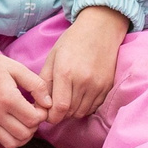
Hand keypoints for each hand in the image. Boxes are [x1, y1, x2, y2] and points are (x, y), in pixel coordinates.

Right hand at [0, 45, 50, 147]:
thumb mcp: (17, 68)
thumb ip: (37, 85)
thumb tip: (49, 104)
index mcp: (7, 97)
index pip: (34, 119)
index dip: (42, 114)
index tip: (39, 104)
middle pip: (25, 133)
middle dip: (34, 125)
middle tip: (32, 112)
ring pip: (13, 142)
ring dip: (24, 135)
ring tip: (24, 120)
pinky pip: (0, 141)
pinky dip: (11, 138)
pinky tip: (13, 124)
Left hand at [43, 6, 128, 123]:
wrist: (100, 30)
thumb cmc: (71, 42)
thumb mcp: (52, 57)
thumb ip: (45, 81)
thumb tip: (39, 104)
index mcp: (65, 73)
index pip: (59, 107)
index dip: (52, 117)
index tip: (46, 115)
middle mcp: (84, 81)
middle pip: (71, 112)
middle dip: (60, 115)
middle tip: (53, 109)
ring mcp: (98, 85)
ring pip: (83, 112)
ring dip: (72, 112)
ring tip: (65, 102)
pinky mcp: (108, 86)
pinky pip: (94, 106)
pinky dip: (84, 107)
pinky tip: (78, 98)